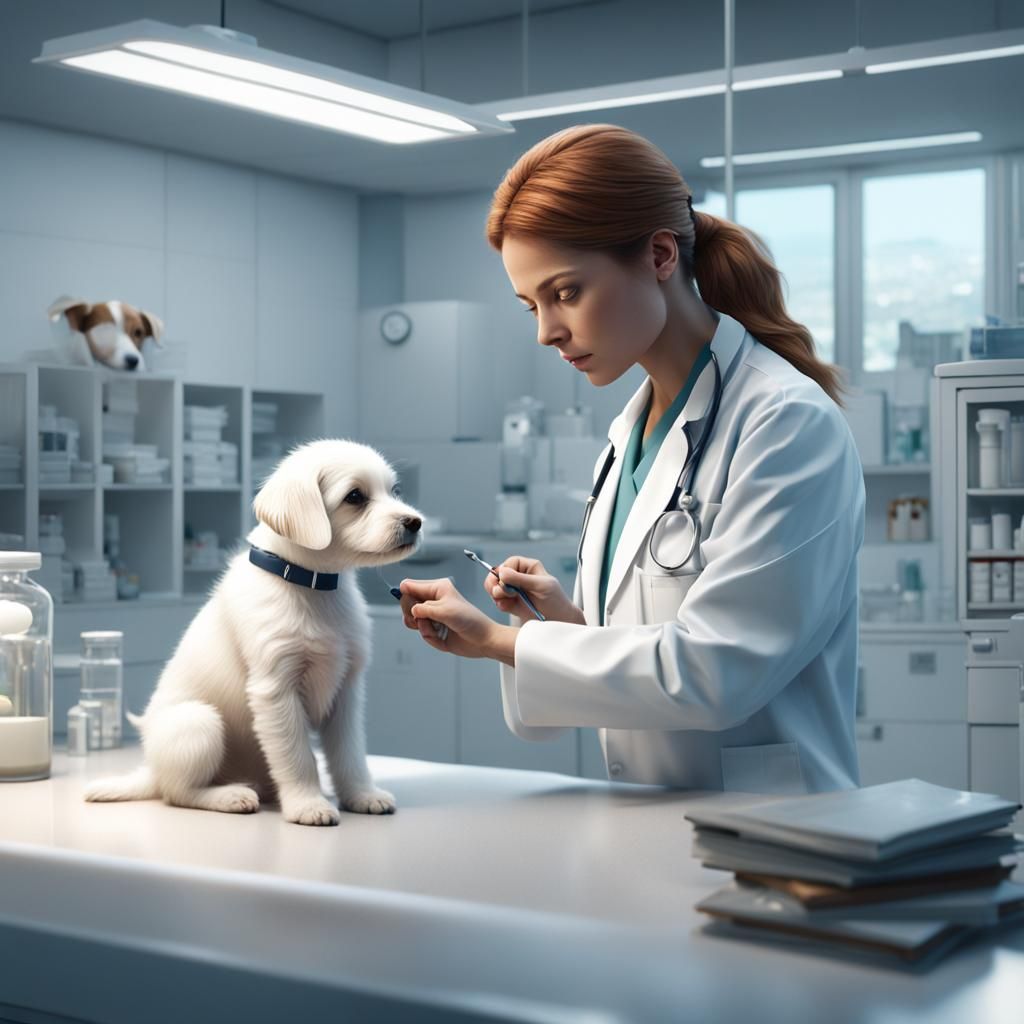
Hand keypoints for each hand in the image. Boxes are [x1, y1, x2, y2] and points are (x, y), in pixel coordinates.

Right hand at [398, 577, 514, 661]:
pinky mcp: (434, 628)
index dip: (406, 597)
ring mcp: (432, 614)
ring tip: (436, 629)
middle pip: (406, 603)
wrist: (483, 640)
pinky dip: (430, 637)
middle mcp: (433, 599)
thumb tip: (411, 609)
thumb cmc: (470, 621)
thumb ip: (425, 609)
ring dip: (423, 628)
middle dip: (413, 615)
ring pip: (411, 620)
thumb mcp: (446, 611)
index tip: (413, 608)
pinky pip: (421, 632)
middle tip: (424, 620)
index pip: (409, 586)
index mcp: (437, 588)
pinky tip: (442, 637)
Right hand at [484, 556, 584, 624]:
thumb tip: (501, 572)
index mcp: (528, 567)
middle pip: (497, 574)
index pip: (509, 563)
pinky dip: (500, 604)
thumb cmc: (555, 600)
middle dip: (496, 584)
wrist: (558, 621)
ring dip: (497, 594)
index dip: (505, 571)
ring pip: (493, 587)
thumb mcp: (540, 586)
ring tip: (508, 600)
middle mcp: (519, 577)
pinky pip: (497, 600)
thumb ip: (521, 579)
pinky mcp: (510, 603)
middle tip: (504, 593)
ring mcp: (513, 590)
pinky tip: (509, 608)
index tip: (506, 581)